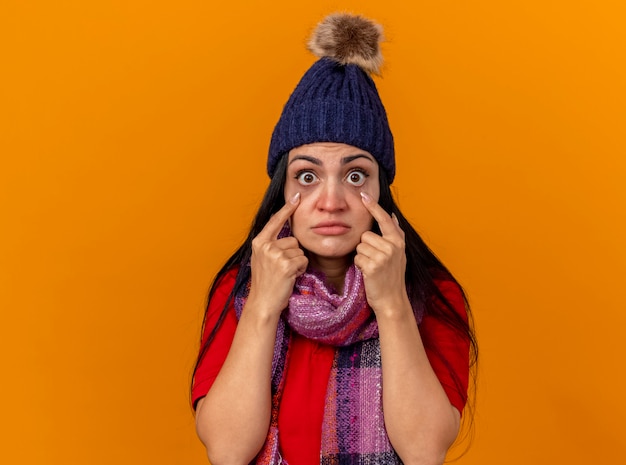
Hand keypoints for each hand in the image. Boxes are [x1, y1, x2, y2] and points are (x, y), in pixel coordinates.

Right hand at [247, 193, 308, 316]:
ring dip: (297, 263)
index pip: (275, 221)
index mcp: (259, 242)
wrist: (263, 303)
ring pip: (300, 251)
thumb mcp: (263, 259)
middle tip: (282, 268)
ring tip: (285, 274)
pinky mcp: (286, 264)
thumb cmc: (266, 283)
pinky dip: (300, 270)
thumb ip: (271, 245)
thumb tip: (287, 235)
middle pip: (293, 240)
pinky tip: (290, 277)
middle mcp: (266, 246)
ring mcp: (275, 255)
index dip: (287, 209)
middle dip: (293, 254)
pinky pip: (303, 261)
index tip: (296, 196)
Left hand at [354, 192, 408, 315]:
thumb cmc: (392, 277)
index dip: (373, 207)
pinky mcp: (374, 266)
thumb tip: (392, 215)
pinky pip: (357, 258)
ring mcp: (384, 256)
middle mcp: (393, 246)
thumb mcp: (399, 254)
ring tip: (372, 268)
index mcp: (398, 241)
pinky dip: (359, 266)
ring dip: (362, 257)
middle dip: (365, 247)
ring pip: (360, 246)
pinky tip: (368, 274)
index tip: (364, 195)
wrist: (392, 300)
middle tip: (375, 261)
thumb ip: (396, 234)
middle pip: (365, 235)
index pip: (384, 219)